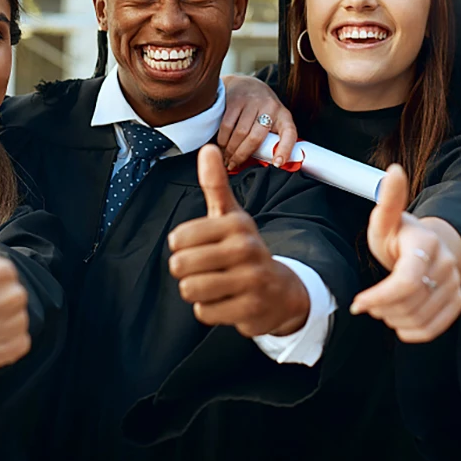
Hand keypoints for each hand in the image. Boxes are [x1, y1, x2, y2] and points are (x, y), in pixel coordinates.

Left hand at [167, 144, 309, 337]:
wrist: (281, 290)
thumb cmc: (245, 248)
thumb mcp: (231, 215)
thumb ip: (216, 184)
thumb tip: (208, 148)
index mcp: (236, 223)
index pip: (179, 238)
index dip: (180, 246)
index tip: (196, 246)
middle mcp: (245, 249)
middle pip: (181, 265)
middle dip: (185, 270)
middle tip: (204, 268)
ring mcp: (250, 280)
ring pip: (190, 290)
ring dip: (195, 291)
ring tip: (213, 284)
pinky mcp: (249, 310)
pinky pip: (204, 312)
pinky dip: (209, 309)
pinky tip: (225, 300)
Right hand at [218, 75, 296, 170]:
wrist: (246, 83)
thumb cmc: (261, 110)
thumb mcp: (272, 120)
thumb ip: (270, 138)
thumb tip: (263, 163)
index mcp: (283, 116)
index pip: (289, 133)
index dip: (285, 149)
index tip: (277, 164)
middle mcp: (270, 107)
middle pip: (255, 138)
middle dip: (242, 155)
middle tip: (233, 165)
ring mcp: (252, 101)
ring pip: (239, 133)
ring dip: (230, 150)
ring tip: (226, 158)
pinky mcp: (236, 99)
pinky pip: (227, 125)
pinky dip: (222, 139)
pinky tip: (221, 145)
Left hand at [350, 165, 460, 342]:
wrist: (430, 245)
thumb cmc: (400, 234)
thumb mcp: (386, 220)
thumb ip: (387, 200)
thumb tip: (393, 171)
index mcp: (426, 243)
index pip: (406, 282)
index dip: (380, 297)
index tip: (359, 304)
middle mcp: (446, 264)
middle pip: (410, 303)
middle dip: (382, 308)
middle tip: (367, 303)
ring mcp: (455, 283)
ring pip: (421, 318)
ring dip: (394, 320)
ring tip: (381, 308)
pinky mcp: (458, 301)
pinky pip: (435, 329)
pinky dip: (413, 331)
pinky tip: (398, 322)